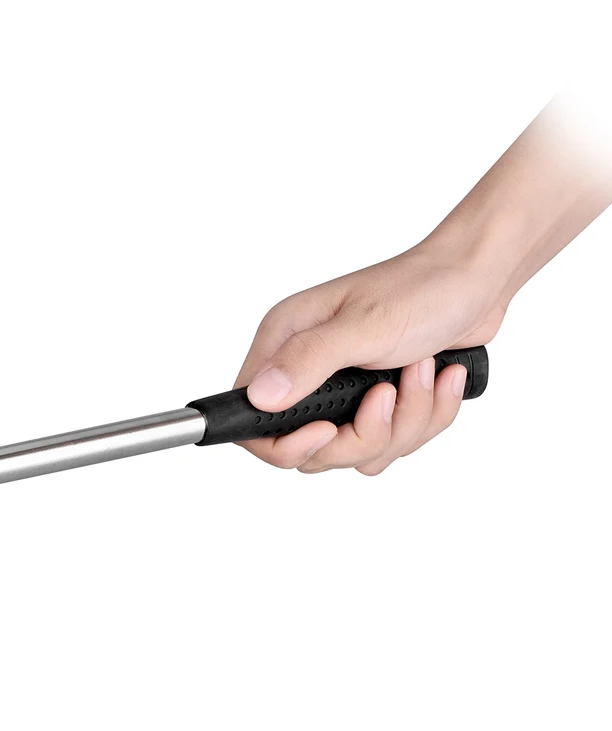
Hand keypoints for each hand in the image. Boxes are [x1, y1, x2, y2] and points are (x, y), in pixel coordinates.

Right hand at [234, 242, 506, 474]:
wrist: (476, 280)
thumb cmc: (421, 288)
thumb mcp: (364, 325)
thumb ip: (308, 361)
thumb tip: (259, 396)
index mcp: (287, 342)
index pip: (253, 416)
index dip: (285, 442)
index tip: (328, 430)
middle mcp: (308, 369)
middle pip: (313, 449)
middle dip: (363, 434)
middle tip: (387, 393)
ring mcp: (343, 389)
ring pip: (358, 450)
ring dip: (404, 421)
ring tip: (421, 371)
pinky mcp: (377, 402)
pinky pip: (392, 442)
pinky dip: (425, 417)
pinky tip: (437, 377)